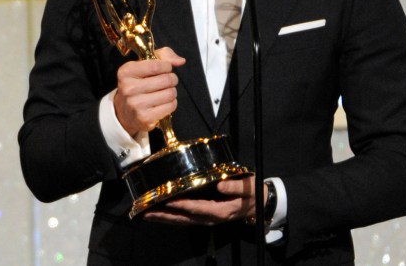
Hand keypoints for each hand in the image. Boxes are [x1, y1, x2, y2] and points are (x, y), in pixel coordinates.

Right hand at [113, 47, 184, 136]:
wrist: (124, 112)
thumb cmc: (138, 83)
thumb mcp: (144, 64)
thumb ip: (163, 55)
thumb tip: (181, 61)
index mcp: (126, 72)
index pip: (156, 65)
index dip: (167, 66)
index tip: (166, 69)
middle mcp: (129, 88)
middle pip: (166, 80)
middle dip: (172, 79)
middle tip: (168, 81)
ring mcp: (136, 104)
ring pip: (170, 93)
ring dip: (172, 92)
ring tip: (165, 92)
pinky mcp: (145, 118)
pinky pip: (170, 106)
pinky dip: (171, 103)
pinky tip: (163, 103)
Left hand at [141, 176, 265, 225]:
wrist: (259, 204)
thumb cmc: (253, 193)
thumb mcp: (249, 188)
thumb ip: (235, 186)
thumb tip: (220, 184)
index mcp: (220, 211)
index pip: (197, 208)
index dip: (182, 205)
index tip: (168, 201)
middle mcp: (210, 218)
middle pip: (184, 219)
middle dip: (164, 216)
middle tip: (146, 212)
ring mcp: (206, 219)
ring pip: (182, 221)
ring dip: (164, 218)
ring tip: (146, 214)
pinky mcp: (204, 217)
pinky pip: (185, 220)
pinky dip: (171, 218)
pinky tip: (161, 214)